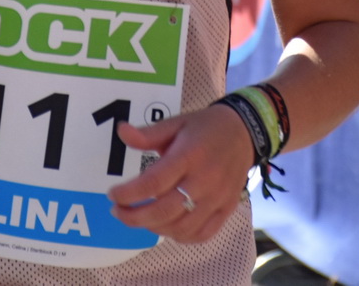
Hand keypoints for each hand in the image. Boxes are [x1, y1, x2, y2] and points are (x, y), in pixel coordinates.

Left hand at [106, 105, 252, 243]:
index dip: (129, 193)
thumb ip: (148, 133)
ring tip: (140, 218)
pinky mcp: (226, 209)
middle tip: (118, 211)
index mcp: (188, 156)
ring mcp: (217, 198)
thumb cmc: (206, 127)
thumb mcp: (177, 123)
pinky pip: (202, 234)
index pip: (154, 182)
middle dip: (134, 217)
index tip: (112, 194)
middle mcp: (204, 180)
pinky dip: (181, 236)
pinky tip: (167, 226)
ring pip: (181, 228)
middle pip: (164, 211)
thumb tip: (121, 132)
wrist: (245, 132)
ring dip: (154, 228)